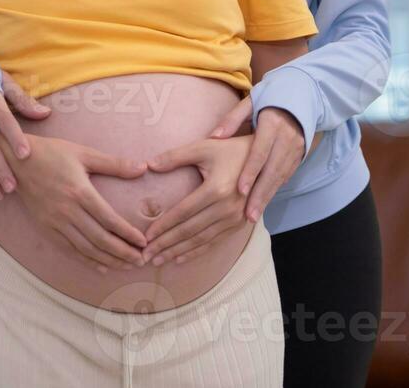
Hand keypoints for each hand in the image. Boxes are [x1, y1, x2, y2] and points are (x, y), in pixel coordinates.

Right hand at [0, 132, 149, 271]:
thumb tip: (143, 168)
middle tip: (141, 260)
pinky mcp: (45, 227)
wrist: (17, 160)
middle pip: (100, 239)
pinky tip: (101, 267)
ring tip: (126, 266)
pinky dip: (86, 261)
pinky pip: (68, 249)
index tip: (144, 242)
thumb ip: (114, 164)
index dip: (128, 234)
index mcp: (80, 192)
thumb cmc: (52, 153)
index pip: (109, 219)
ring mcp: (55, 221)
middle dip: (123, 252)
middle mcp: (68, 210)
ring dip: (108, 260)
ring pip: (86, 248)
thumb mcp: (83, 153)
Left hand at [140, 134, 254, 264]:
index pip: (182, 213)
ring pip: (201, 240)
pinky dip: (196, 252)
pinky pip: (214, 241)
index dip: (163, 226)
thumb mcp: (203, 147)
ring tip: (157, 260)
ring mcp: (235, 219)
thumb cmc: (228, 149)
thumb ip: (175, 156)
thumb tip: (149, 165)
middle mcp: (227, 208)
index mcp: (216, 189)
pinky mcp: (239, 224)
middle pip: (189, 231)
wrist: (263, 158)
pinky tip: (179, 258)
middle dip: (165, 244)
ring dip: (178, 252)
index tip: (145, 237)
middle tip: (145, 256)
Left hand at [210, 101, 307, 222]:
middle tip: (247, 215)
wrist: (299, 99)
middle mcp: (286, 140)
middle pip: (271, 171)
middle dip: (259, 194)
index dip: (251, 171)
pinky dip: (272, 193)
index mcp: (272, 125)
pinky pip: (284, 179)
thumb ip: (231, 119)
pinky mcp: (297, 159)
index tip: (240, 190)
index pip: (260, 152)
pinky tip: (261, 207)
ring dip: (266, 199)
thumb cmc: (267, 102)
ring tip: (252, 217)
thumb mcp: (249, 104)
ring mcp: (294, 151)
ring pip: (279, 179)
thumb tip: (214, 135)